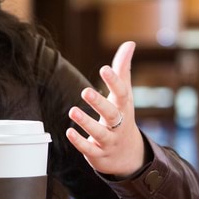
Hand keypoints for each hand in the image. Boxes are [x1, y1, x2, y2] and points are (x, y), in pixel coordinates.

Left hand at [66, 41, 147, 178]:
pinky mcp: (98, 154)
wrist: (129, 155)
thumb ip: (123, 69)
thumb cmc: (122, 117)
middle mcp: (119, 124)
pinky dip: (80, 142)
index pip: (122, 93)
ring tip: (72, 111)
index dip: (115, 81)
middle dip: (99, 103)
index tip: (105, 68)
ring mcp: (109, 140)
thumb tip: (130, 43)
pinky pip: (89, 149)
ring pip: (100, 133)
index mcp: (124, 108)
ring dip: (86, 122)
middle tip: (84, 91)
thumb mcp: (124, 95)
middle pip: (112, 114)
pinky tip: (68, 132)